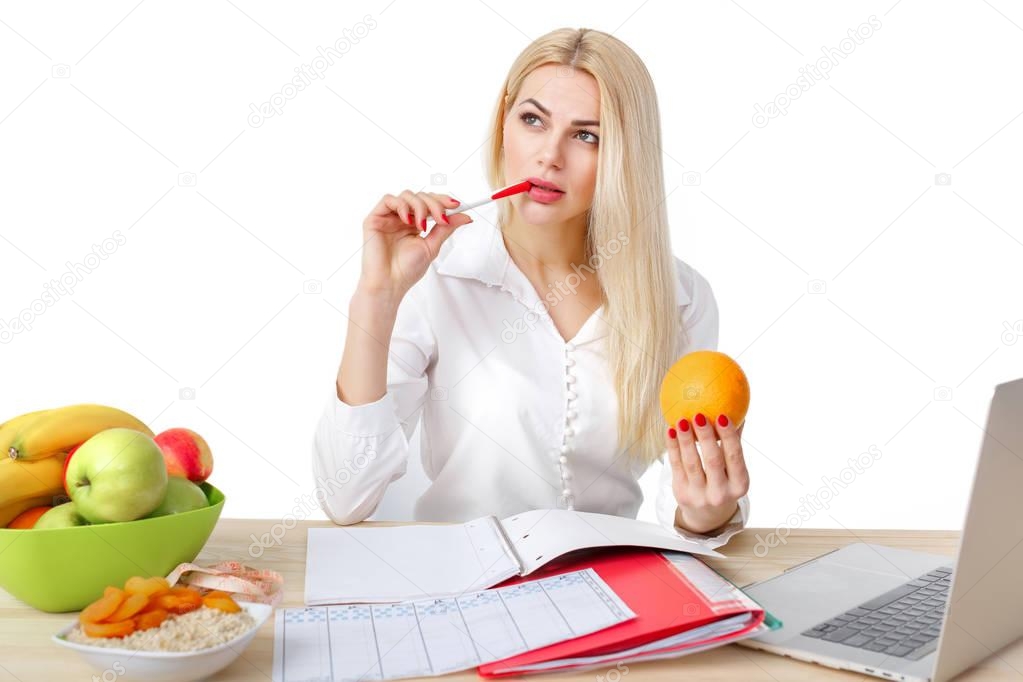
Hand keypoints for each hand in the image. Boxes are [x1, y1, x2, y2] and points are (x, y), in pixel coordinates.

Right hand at [359, 190, 473, 297]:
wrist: (389, 284)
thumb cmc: (406, 270)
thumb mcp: (432, 246)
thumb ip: (446, 229)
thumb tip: (464, 216)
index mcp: (414, 224)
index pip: (429, 203)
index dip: (442, 200)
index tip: (456, 205)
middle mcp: (402, 219)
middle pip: (420, 196)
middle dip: (434, 204)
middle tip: (441, 218)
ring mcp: (388, 218)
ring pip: (407, 195)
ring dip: (420, 206)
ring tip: (422, 225)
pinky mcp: (375, 218)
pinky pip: (388, 199)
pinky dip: (402, 206)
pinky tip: (407, 221)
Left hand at [665, 413, 748, 534]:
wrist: (707, 517)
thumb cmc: (724, 484)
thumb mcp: (734, 472)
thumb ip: (734, 444)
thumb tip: (738, 411)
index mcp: (739, 485)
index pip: (735, 458)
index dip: (729, 437)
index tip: (722, 416)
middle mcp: (721, 493)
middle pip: (712, 461)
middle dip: (706, 437)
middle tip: (699, 415)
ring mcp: (700, 496)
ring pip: (691, 463)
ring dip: (685, 440)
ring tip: (681, 420)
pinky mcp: (682, 494)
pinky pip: (676, 466)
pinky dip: (672, 447)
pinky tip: (670, 430)